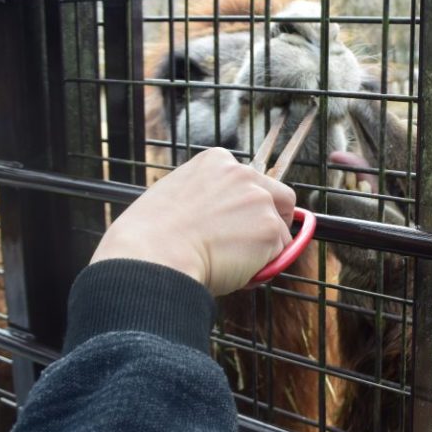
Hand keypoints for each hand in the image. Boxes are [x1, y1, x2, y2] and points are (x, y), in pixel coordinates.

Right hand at [90, 148, 295, 295]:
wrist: (153, 255)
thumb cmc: (151, 235)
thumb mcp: (176, 195)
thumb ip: (207, 197)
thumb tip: (221, 217)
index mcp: (217, 160)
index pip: (249, 180)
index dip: (247, 205)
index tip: (237, 222)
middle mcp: (243, 174)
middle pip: (280, 197)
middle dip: (274, 219)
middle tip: (255, 242)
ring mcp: (260, 200)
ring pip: (280, 231)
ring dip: (264, 249)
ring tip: (232, 263)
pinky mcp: (270, 229)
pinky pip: (279, 256)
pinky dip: (263, 268)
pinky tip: (236, 272)